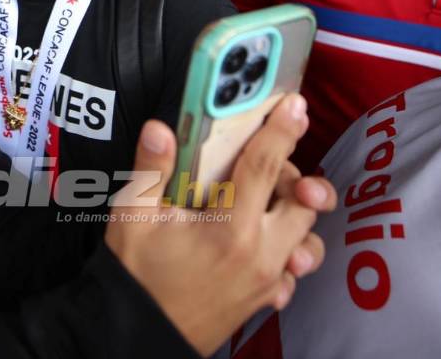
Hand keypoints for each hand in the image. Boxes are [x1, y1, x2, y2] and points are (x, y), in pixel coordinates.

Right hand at [104, 94, 334, 356]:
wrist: (136, 335)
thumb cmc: (135, 275)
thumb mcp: (132, 215)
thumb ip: (152, 168)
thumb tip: (161, 128)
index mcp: (232, 228)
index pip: (265, 167)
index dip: (281, 131)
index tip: (295, 105)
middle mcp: (261, 254)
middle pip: (302, 201)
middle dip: (291, 174)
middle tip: (261, 164)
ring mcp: (268, 280)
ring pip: (308, 238)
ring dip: (294, 216)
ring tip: (264, 205)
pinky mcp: (265, 299)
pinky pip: (294, 272)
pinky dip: (287, 254)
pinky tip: (260, 246)